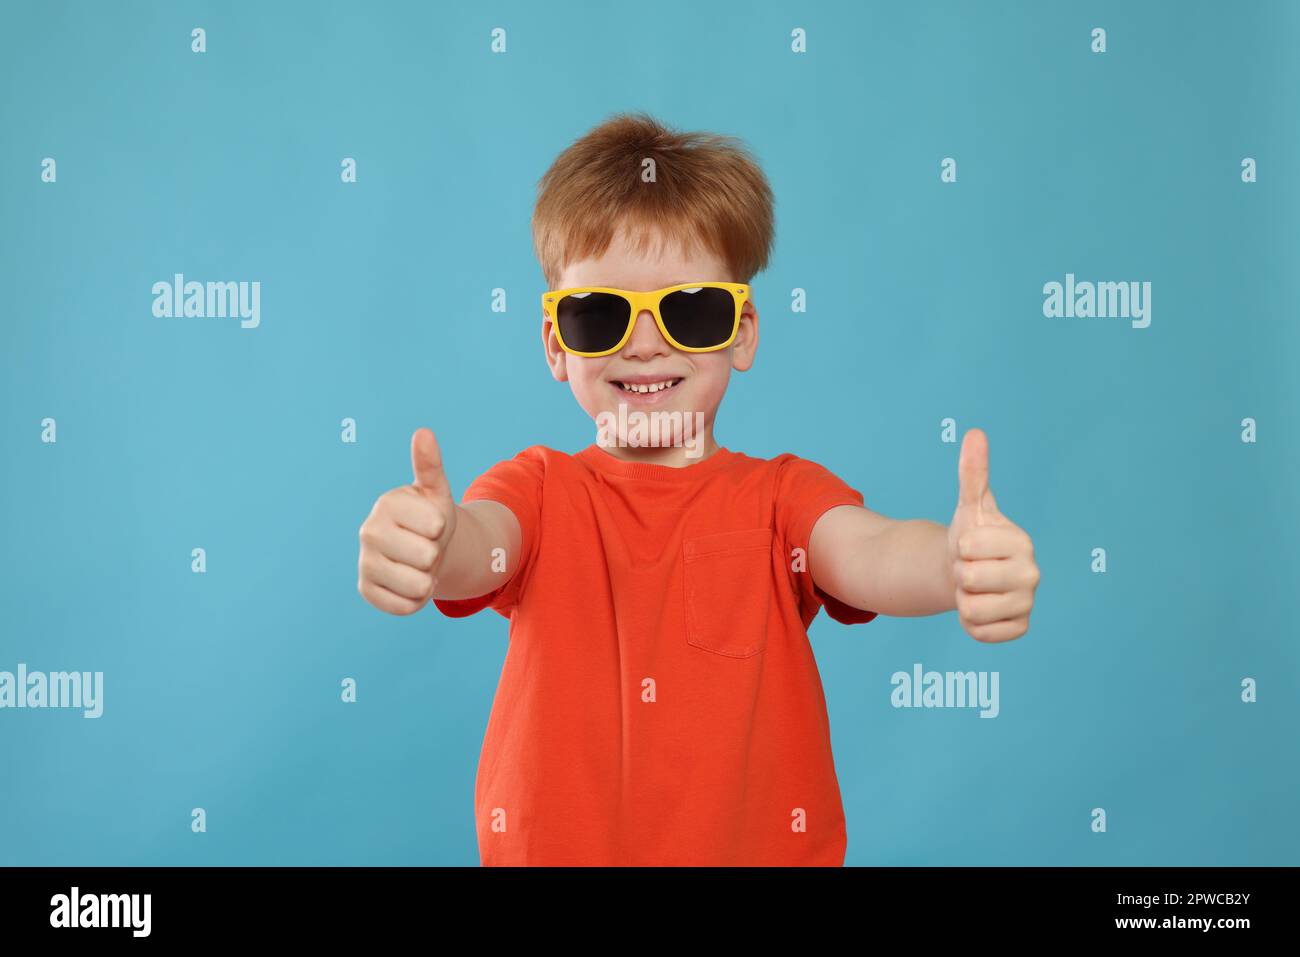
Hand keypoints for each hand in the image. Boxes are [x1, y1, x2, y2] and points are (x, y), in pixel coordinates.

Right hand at [358, 428, 458, 614]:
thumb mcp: (437, 493)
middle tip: (426, 547)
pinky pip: (405, 605)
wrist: (423, 550)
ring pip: (416, 585)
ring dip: (428, 579)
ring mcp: (365, 561)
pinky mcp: (366, 589)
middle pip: (426, 557)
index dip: (442, 528)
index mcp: (387, 504)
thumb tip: (423, 432)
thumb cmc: (431, 517)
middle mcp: (368, 531)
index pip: (435, 526)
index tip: (432, 523)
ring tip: (419, 565)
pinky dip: (416, 600)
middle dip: (435, 555)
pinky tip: (409, 582)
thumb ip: (430, 465)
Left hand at [946, 428, 1038, 641]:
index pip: (968, 547)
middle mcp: (1032, 575)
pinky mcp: (1019, 629)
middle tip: (971, 568)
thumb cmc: (972, 537)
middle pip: (968, 579)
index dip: (959, 546)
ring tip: (975, 587)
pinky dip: (971, 623)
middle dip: (959, 574)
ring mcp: (1027, 604)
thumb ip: (972, 472)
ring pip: (971, 609)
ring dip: (963, 599)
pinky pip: (980, 633)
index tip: (972, 545)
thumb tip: (974, 432)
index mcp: (1022, 542)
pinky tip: (982, 607)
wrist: (970, 573)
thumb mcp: (969, 505)